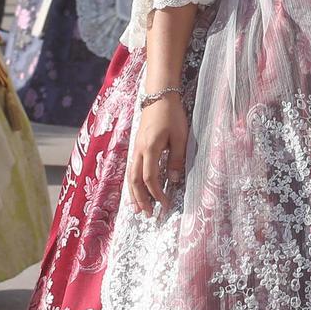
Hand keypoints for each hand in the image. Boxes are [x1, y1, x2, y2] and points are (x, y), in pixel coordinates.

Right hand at [126, 90, 188, 213]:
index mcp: (150, 149)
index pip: (150, 178)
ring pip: (130, 175)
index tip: (165, 205)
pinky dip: (132, 182)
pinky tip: (136, 189)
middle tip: (147, 214)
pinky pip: (131, 168)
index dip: (157, 194)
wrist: (159, 95)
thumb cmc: (172, 114)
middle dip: (140, 199)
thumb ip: (177, 159)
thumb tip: (173, 180)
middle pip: (135, 181)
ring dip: (133, 193)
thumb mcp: (180, 137)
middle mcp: (139, 150)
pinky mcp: (136, 145)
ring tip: (137, 208)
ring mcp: (135, 148)